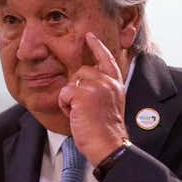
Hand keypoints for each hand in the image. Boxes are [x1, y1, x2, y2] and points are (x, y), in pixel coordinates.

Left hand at [58, 32, 128, 164]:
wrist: (108, 145)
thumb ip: (102, 88)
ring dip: (71, 98)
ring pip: (72, 82)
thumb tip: (84, 79)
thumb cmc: (106, 130)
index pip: (106, 59)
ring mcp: (97, 86)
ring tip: (82, 113)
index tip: (89, 36)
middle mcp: (108, 81)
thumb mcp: (110, 103)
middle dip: (77, 88)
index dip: (97, 46)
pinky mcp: (83, 94)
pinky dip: (65, 106)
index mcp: (116, 83)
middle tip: (84, 108)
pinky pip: (64, 93)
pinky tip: (76, 116)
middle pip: (82, 71)